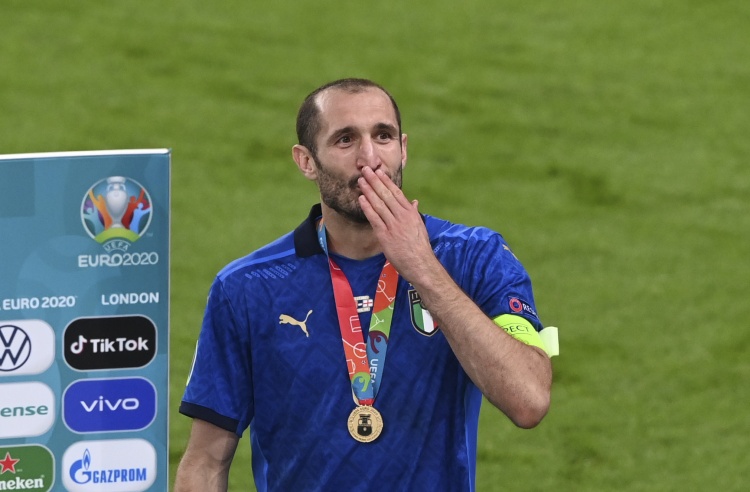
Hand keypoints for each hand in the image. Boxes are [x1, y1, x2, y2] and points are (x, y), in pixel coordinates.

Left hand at [357, 167, 438, 283]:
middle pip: (386, 195)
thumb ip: (415, 212)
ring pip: (379, 204)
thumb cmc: (420, 246)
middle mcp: (402, 216)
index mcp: (411, 213)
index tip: (379, 172)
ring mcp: (393, 225)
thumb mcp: (420, 226)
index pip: (397, 193)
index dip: (386, 182)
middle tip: (366, 170)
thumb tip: (414, 201)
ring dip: (369, 191)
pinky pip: (374, 219)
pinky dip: (367, 208)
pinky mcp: (385, 235)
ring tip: (361, 181)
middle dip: (375, 181)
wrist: (420, 263)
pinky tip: (361, 199)